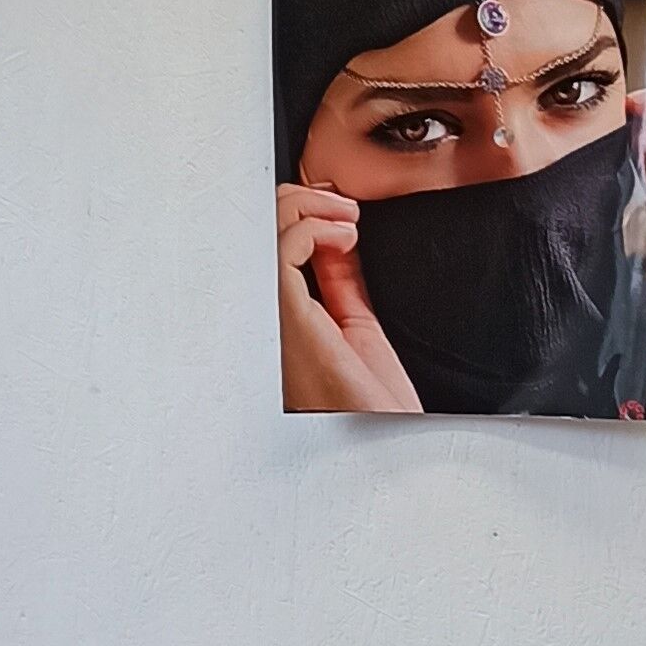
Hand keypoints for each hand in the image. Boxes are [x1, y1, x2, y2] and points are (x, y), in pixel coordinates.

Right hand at [276, 184, 421, 412]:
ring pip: (263, 233)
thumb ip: (340, 285)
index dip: (297, 213)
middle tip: (344, 207)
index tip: (337, 209)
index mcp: (278, 322)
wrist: (390, 443)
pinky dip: (315, 226)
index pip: (265, 248)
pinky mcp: (290, 322)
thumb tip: (337, 245)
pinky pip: (282, 249)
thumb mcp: (356, 330)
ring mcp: (273, 321)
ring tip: (348, 217)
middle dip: (300, 202)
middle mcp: (266, 321)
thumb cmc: (374, 407)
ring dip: (309, 207)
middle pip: (255, 234)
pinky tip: (347, 236)